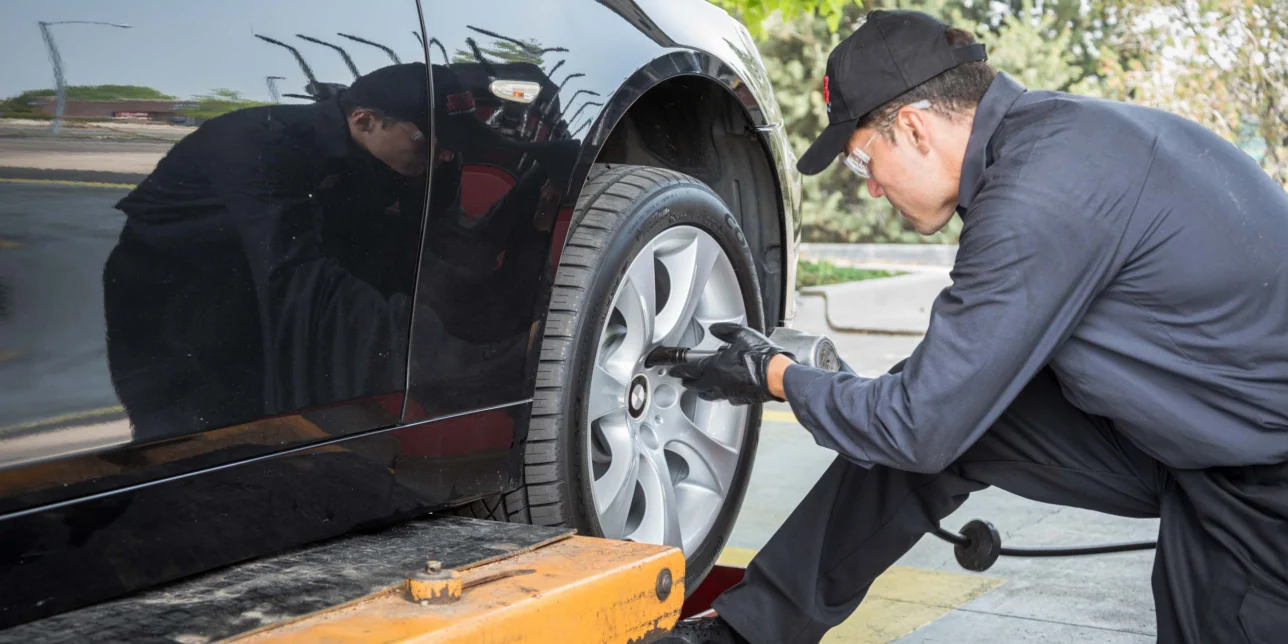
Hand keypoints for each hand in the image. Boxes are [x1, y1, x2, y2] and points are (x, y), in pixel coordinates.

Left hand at [669, 323, 793, 404]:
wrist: (777, 375)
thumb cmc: (761, 356)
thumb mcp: (742, 335)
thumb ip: (725, 331)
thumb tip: (715, 329)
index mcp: (716, 367)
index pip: (691, 370)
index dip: (680, 370)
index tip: (674, 371)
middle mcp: (719, 382)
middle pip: (698, 386)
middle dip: (689, 383)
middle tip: (684, 381)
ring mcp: (729, 393)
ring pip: (710, 395)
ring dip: (702, 391)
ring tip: (700, 389)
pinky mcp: (740, 399)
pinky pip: (726, 398)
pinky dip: (721, 394)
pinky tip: (724, 391)